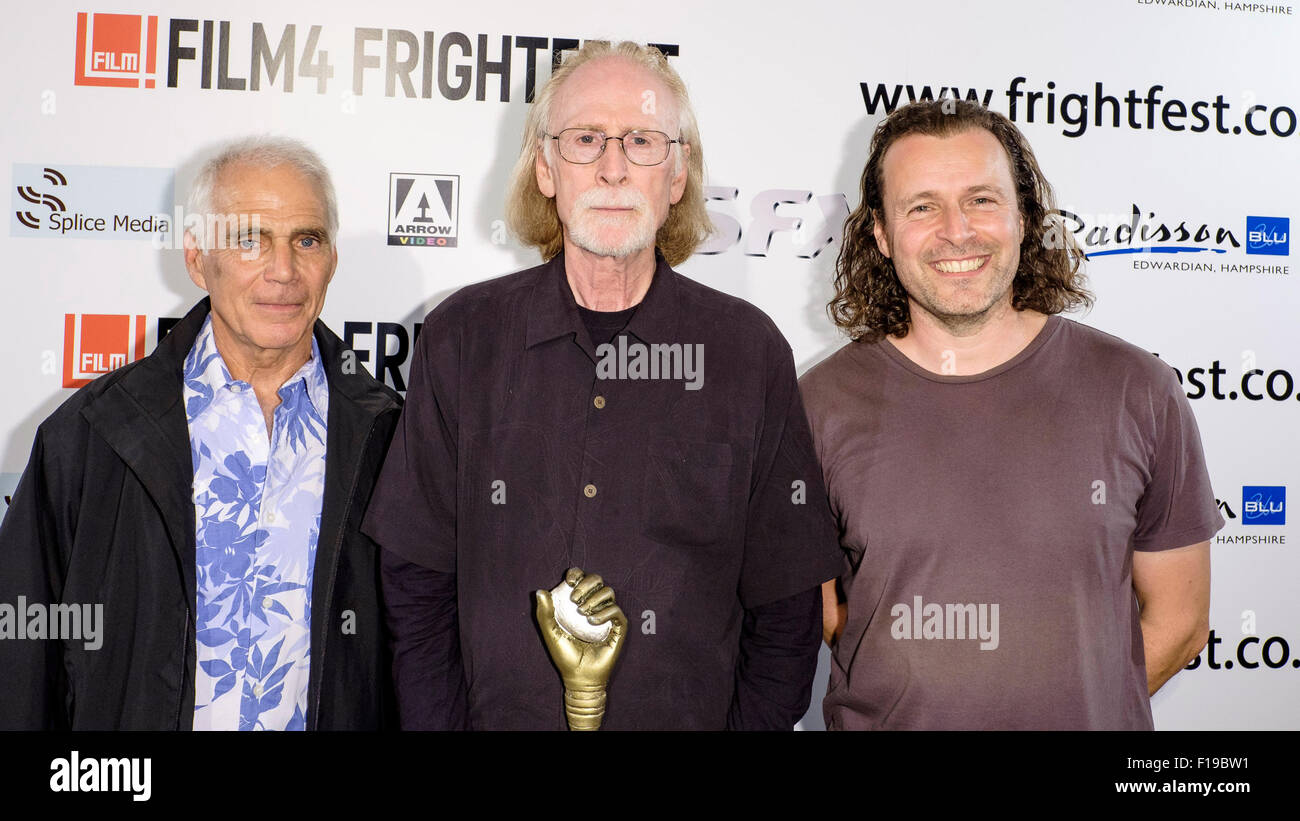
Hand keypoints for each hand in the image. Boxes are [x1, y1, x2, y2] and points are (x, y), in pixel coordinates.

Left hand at [535, 567, 627, 690]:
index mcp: (580, 602)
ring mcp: (608, 615)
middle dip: (586, 584)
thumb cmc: (565, 655)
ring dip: (595, 599)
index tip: (569, 582)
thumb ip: (544, 613)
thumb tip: (540, 590)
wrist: (579, 677)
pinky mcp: (619, 627)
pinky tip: (592, 622)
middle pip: (597, 579)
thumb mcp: (551, 632)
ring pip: (608, 592)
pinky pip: (616, 611)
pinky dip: (604, 612)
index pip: (581, 578)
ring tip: (583, 614)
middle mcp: (595, 605)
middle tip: (574, 600)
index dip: (577, 574)